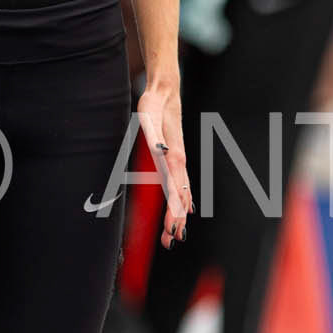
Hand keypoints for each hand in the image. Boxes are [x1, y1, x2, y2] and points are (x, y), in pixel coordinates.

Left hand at [137, 82, 191, 247]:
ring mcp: (177, 160)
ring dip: (179, 214)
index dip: (174, 209)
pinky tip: (184, 211)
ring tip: (175, 235)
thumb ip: (155, 136)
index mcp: (172, 155)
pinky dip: (183, 200)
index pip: (175, 188)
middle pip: (180, 195)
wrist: (165, 92)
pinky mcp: (174, 158)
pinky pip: (181, 184)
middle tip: (171, 240)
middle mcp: (178, 161)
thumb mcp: (148, 117)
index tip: (172, 227)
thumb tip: (160, 153)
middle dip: (176, 219)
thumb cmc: (154, 105)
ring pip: (181, 193)